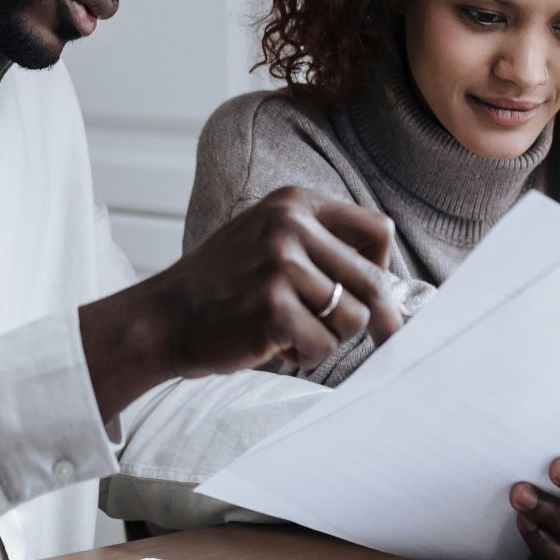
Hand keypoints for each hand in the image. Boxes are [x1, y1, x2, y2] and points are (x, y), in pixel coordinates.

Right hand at [78, 188, 405, 418]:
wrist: (161, 318)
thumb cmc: (223, 288)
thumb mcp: (270, 243)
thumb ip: (326, 253)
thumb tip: (398, 297)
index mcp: (294, 203)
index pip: (378, 231)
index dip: (385, 269)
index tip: (376, 297)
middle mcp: (289, 225)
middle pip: (373, 280)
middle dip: (378, 319)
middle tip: (381, 341)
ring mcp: (279, 264)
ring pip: (352, 317)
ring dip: (329, 338)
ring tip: (292, 332)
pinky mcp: (271, 307)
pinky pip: (323, 346)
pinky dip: (305, 357)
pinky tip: (274, 345)